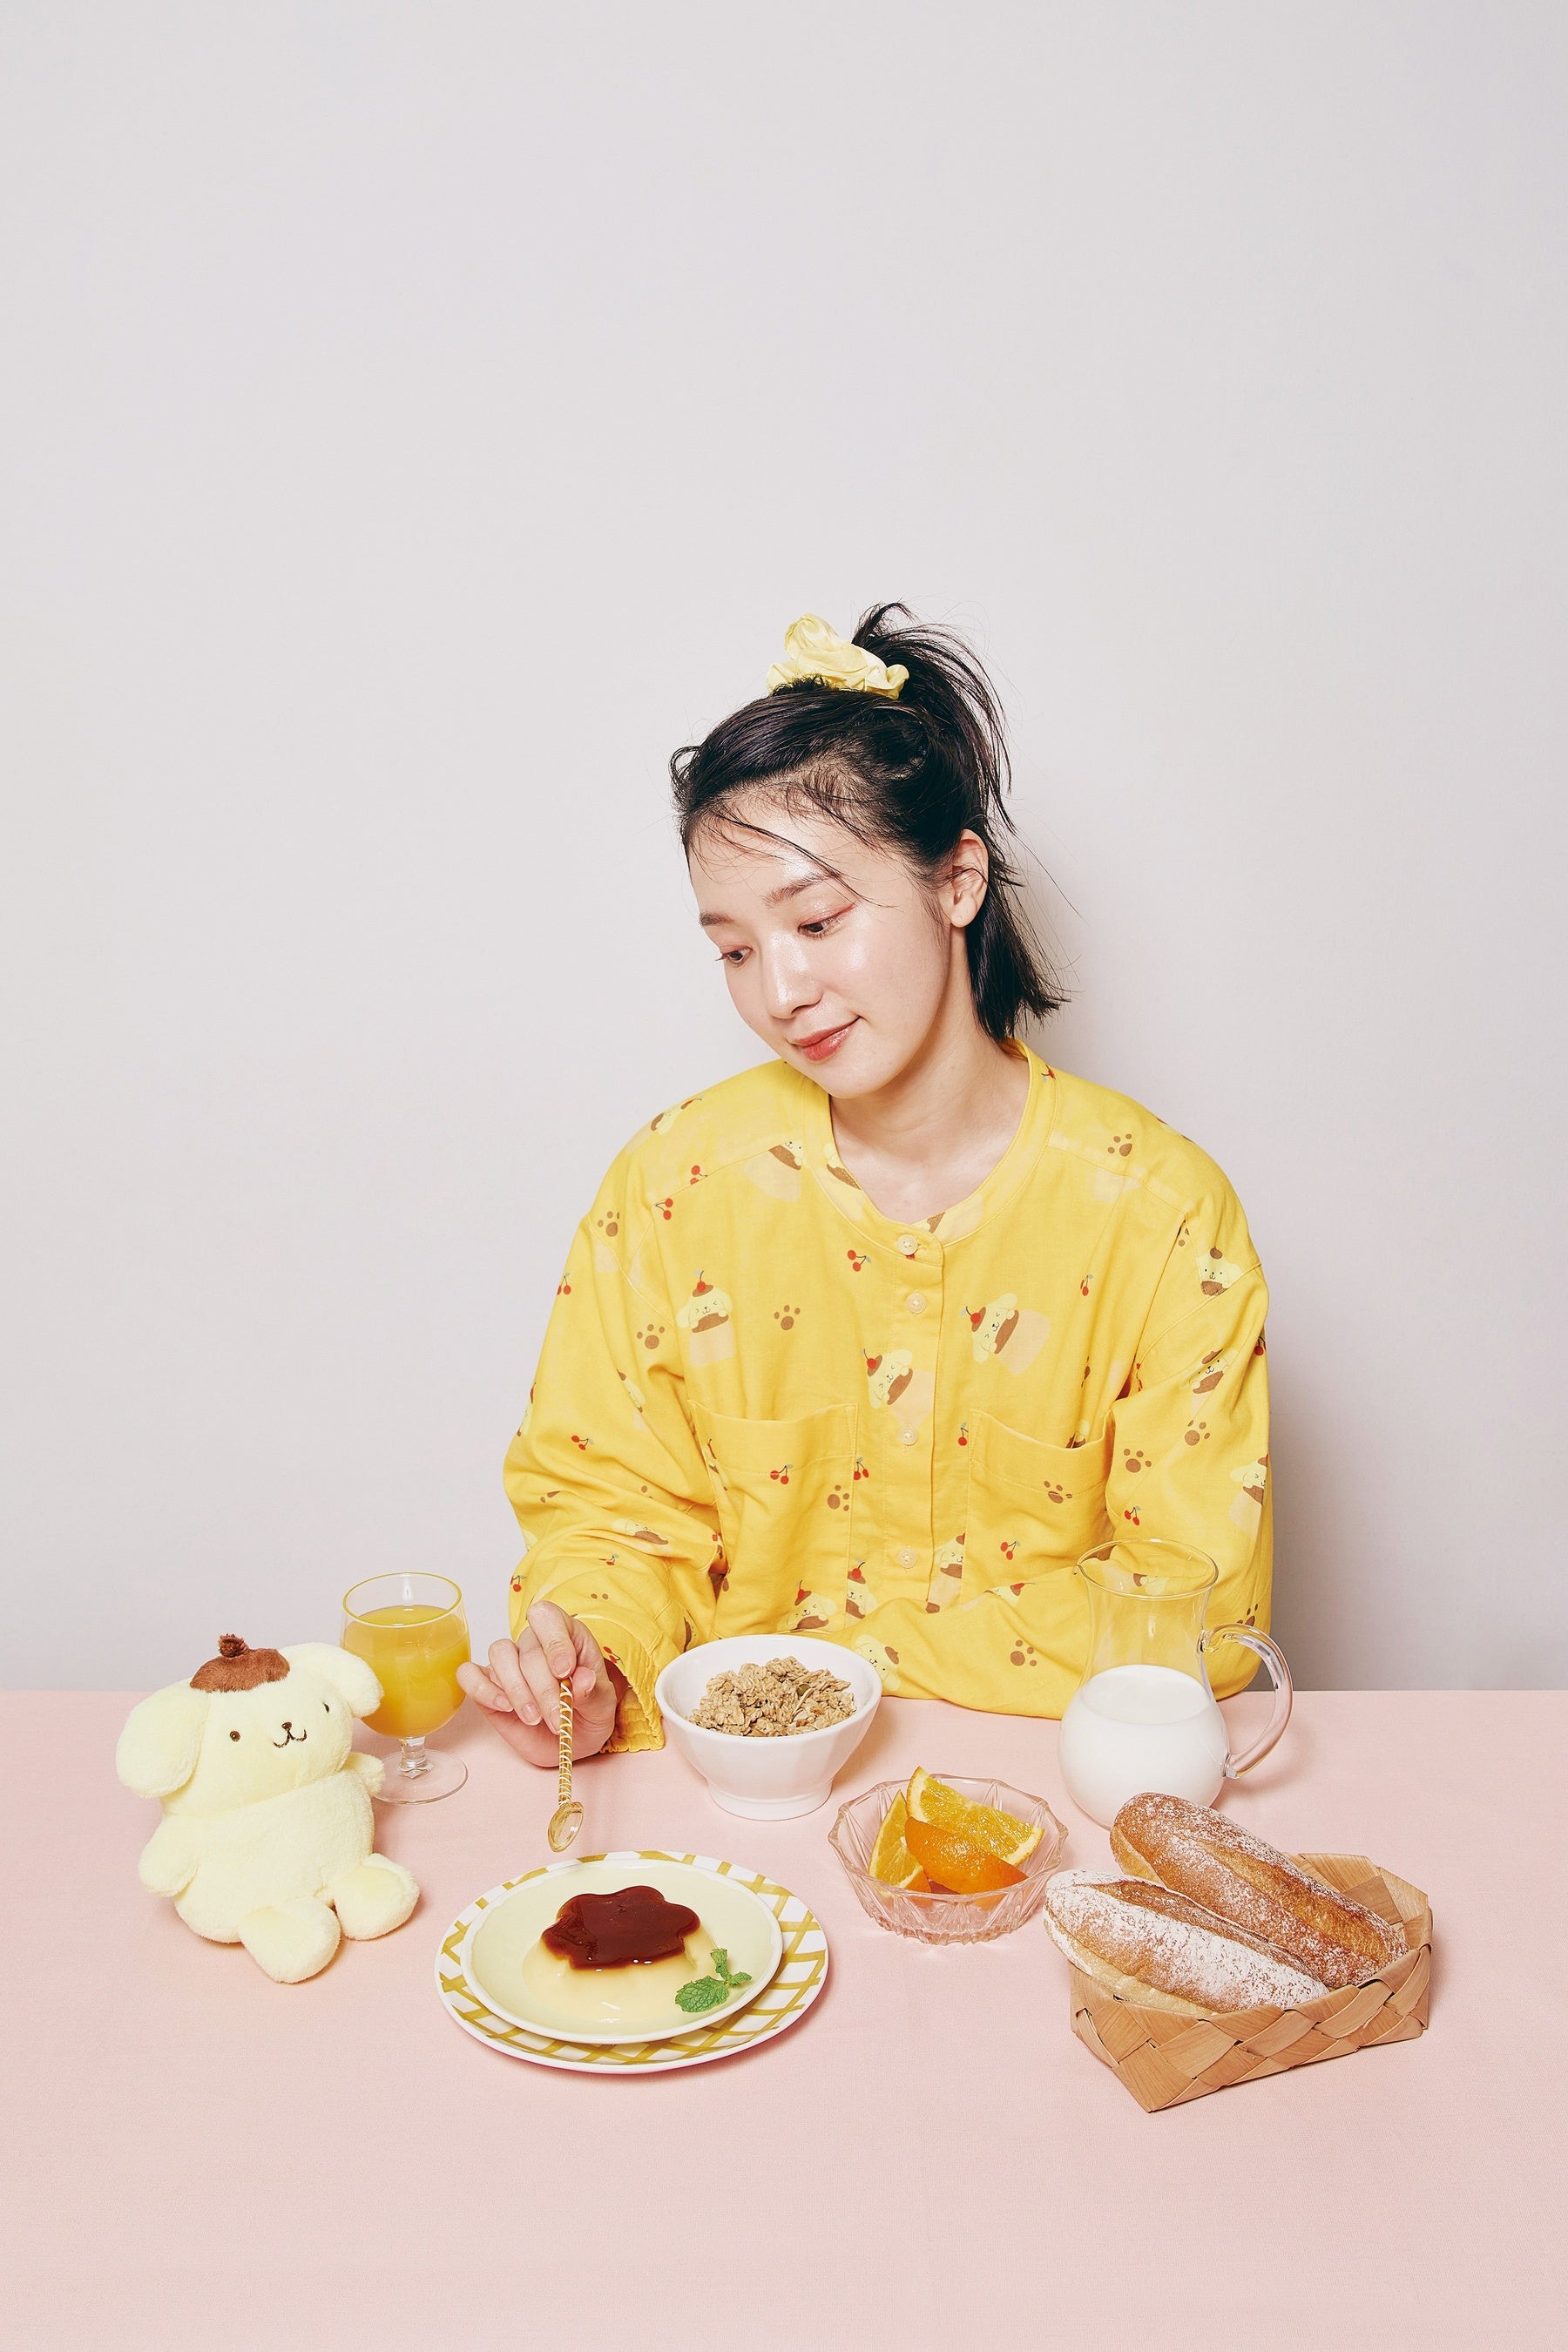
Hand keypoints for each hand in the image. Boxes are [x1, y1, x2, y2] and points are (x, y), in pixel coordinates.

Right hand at [457, 1603, 621, 1768]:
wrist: (569, 1743)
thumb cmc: (587, 1715)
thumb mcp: (602, 1707)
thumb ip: (593, 1692)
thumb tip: (583, 1679)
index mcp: (566, 1635)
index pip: (549, 1617)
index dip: (554, 1640)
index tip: (565, 1672)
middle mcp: (534, 1643)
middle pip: (528, 1649)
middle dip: (544, 1688)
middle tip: (557, 1718)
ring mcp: (509, 1663)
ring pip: (500, 1653)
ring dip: (517, 1689)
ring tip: (534, 1718)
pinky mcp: (487, 1685)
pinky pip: (469, 1675)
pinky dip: (483, 1690)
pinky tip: (505, 1707)